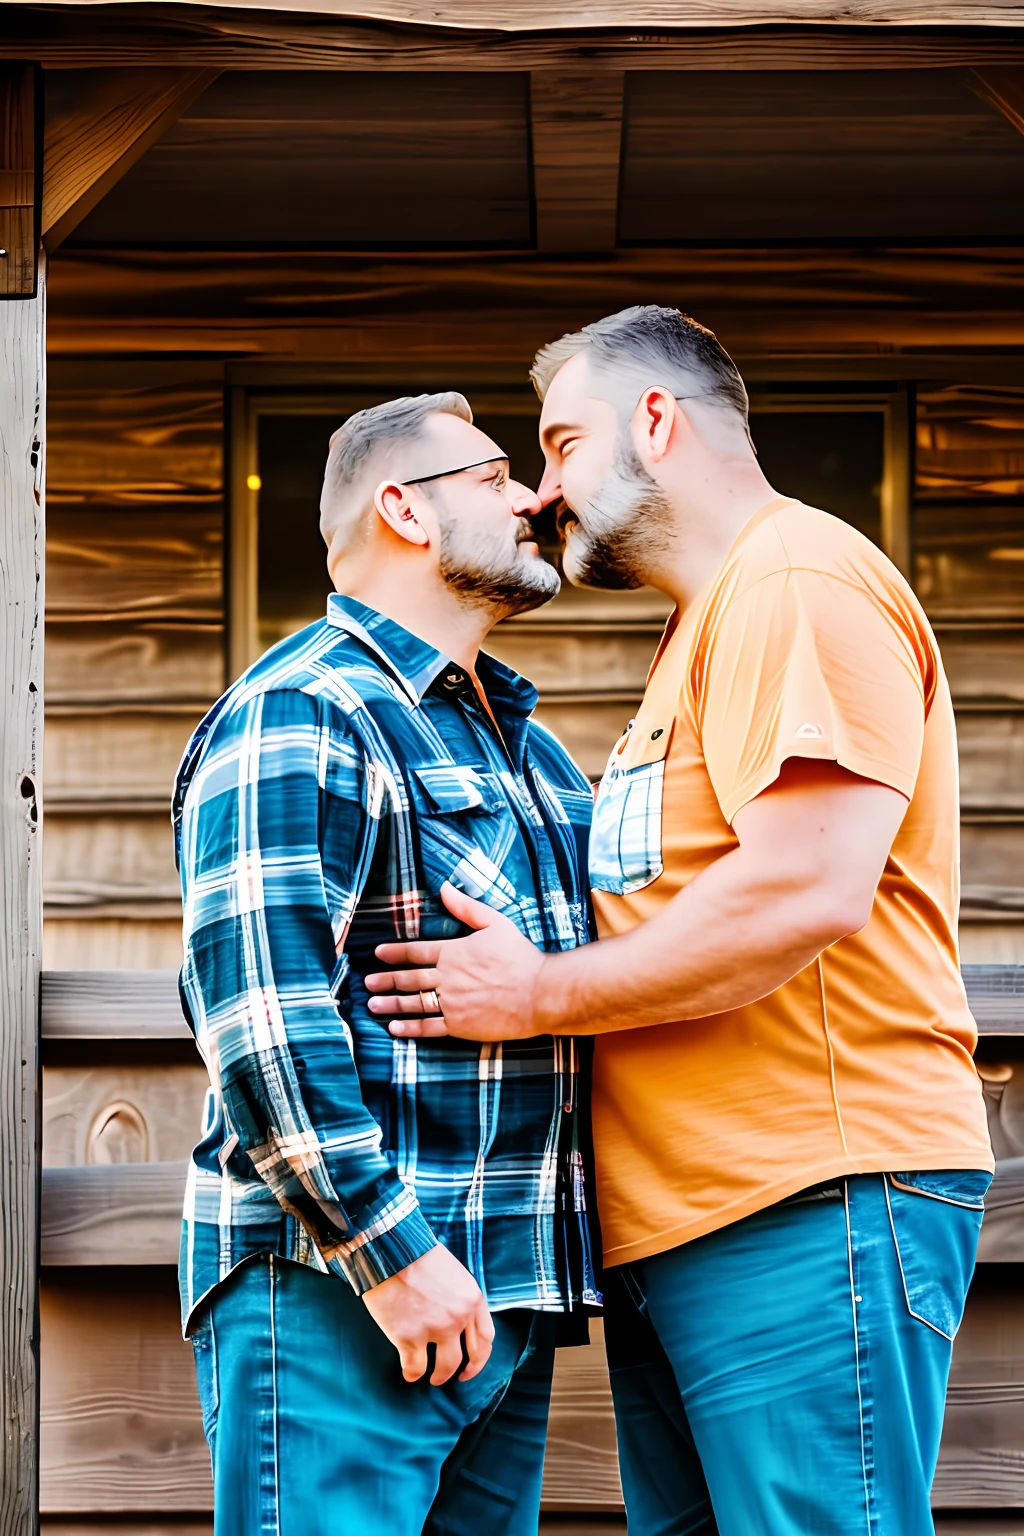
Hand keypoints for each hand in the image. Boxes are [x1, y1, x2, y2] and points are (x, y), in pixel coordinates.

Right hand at [362, 1243, 494, 1384]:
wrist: (390, 1249)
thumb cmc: (418, 1254)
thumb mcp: (453, 1272)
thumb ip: (459, 1298)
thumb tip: (458, 1319)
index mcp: (472, 1299)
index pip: (486, 1338)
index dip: (480, 1357)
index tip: (471, 1365)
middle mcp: (458, 1318)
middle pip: (468, 1358)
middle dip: (462, 1372)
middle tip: (452, 1377)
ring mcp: (434, 1330)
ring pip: (443, 1369)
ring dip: (438, 1377)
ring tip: (429, 1377)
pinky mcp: (409, 1338)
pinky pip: (414, 1369)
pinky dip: (411, 1374)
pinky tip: (408, 1373)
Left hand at [366, 881, 545, 1041]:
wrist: (539, 992)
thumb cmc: (520, 956)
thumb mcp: (495, 923)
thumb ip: (466, 907)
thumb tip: (444, 887)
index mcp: (453, 952)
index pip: (415, 951)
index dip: (394, 953)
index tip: (377, 954)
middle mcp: (447, 978)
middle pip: (408, 978)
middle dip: (384, 980)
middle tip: (367, 983)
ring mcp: (451, 1003)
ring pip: (413, 1003)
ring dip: (390, 1004)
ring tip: (372, 1005)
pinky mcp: (460, 1025)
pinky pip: (428, 1027)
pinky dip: (409, 1028)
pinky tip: (395, 1027)